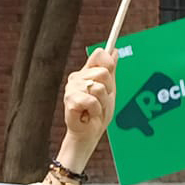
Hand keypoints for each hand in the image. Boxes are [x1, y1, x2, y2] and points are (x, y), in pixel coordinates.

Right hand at [58, 49, 118, 169]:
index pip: (100, 54)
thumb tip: (115, 50)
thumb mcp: (110, 90)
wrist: (89, 134)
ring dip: (102, 102)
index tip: (110, 74)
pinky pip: (92, 100)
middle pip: (104, 72)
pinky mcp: (70, 100)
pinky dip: (95, 110)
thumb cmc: (98, 114)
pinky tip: (88, 115)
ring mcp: (72, 88)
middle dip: (108, 89)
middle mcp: (77, 77)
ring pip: (99, 87)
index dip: (109, 63)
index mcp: (86, 72)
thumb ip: (111, 70)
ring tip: (94, 109)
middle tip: (101, 100)